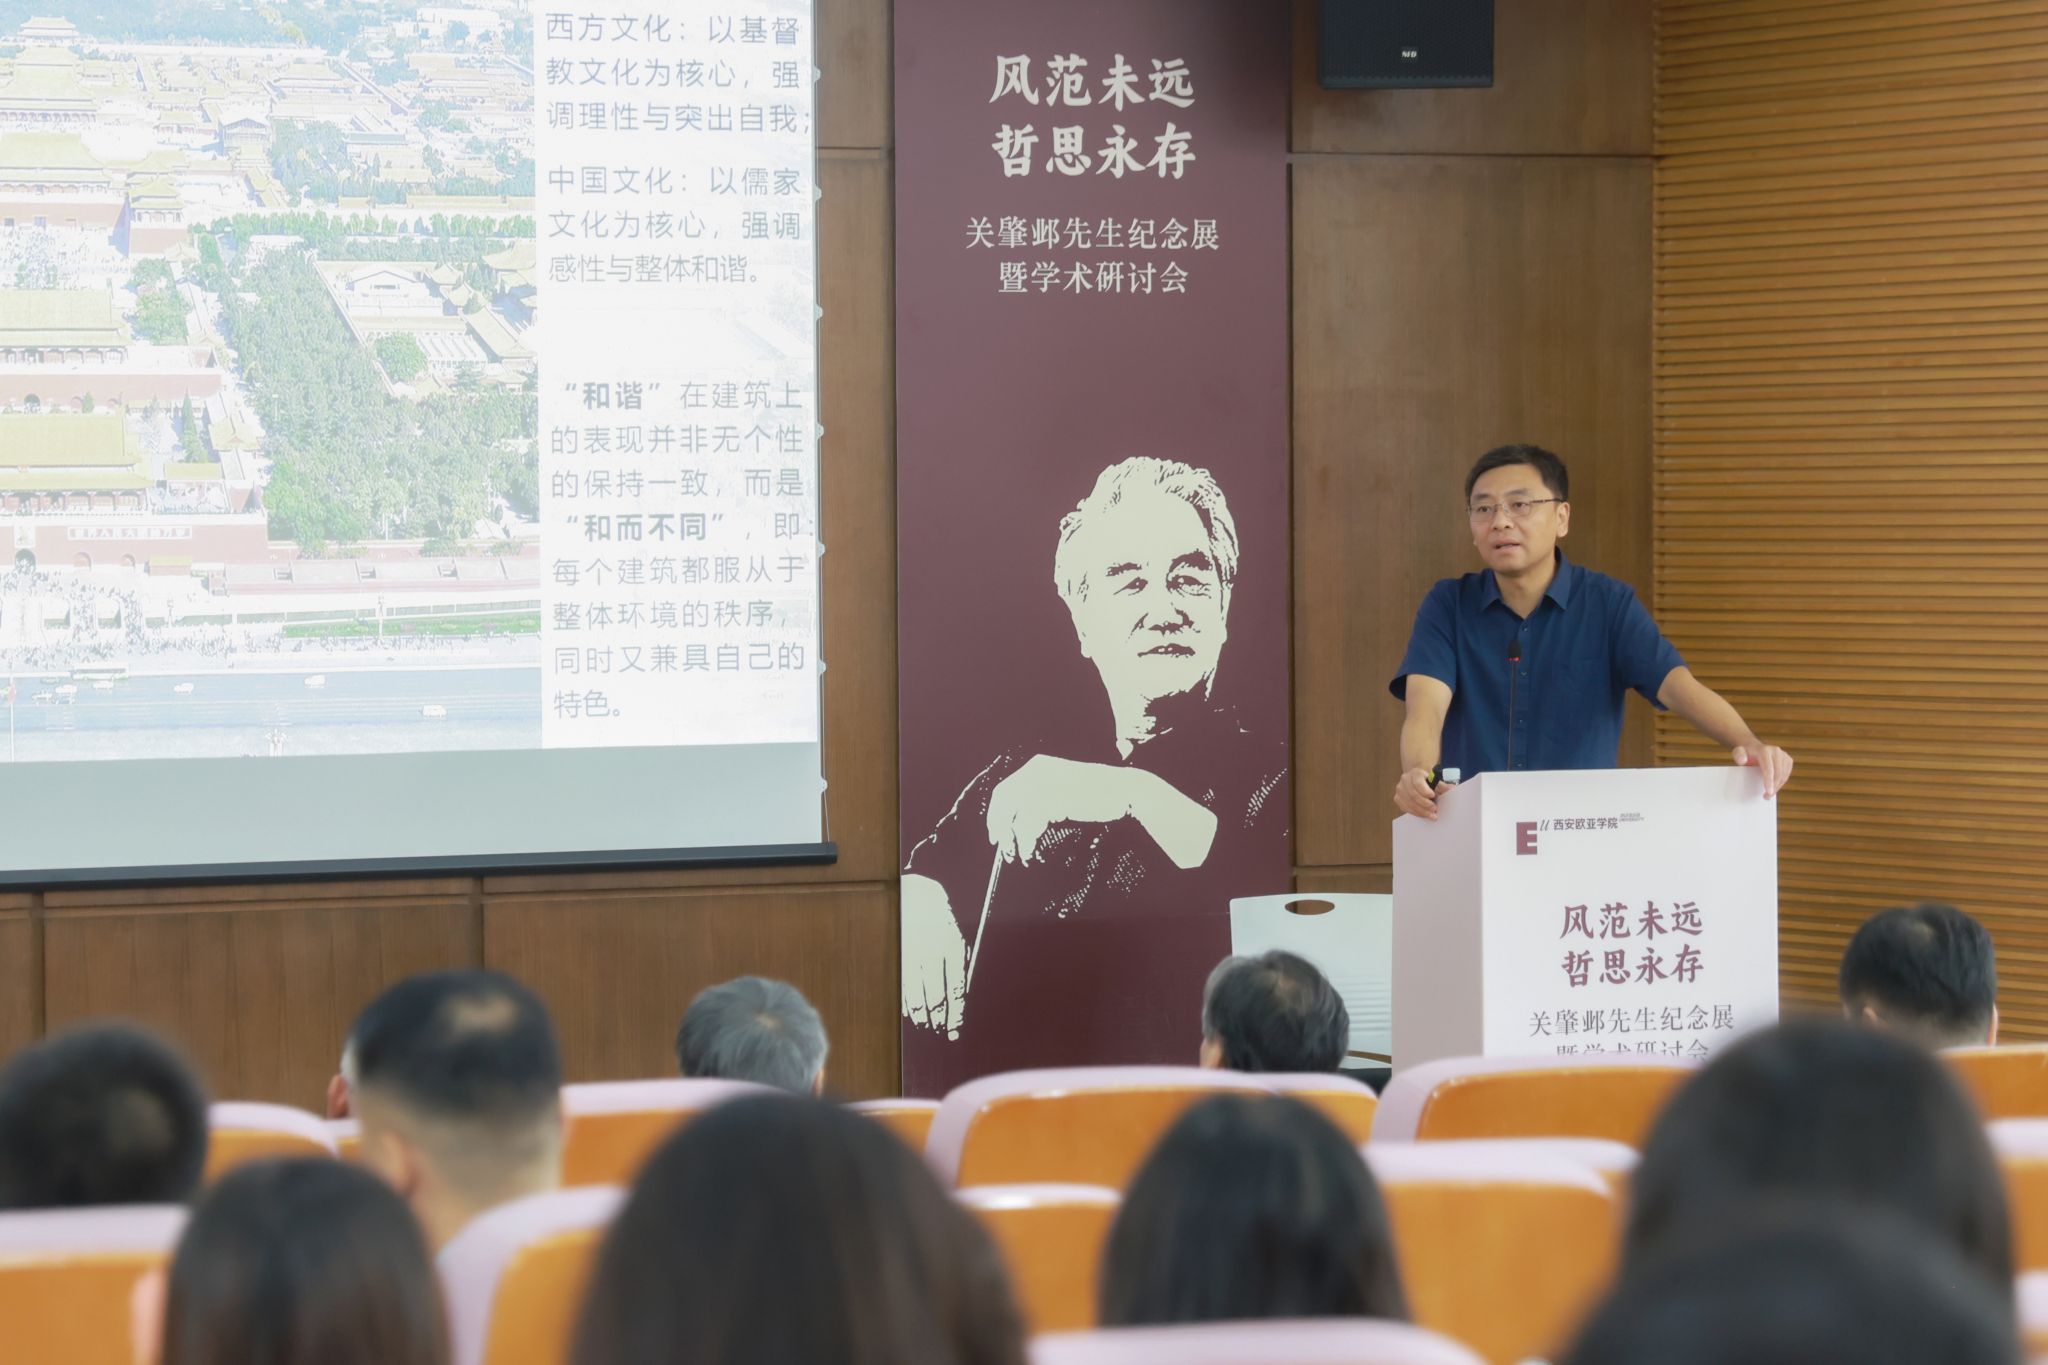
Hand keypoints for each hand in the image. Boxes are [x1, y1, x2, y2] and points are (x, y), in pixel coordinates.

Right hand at [900, 873, 966, 1038]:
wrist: (915, 894)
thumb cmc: (940, 922)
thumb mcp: (954, 939)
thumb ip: (956, 968)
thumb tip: (956, 1001)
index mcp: (952, 947)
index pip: (955, 989)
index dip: (955, 1013)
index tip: (954, 1029)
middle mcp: (932, 950)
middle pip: (935, 995)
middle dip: (937, 1017)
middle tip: (938, 1029)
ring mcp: (911, 952)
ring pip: (915, 993)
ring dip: (920, 1013)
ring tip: (924, 1023)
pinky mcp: (895, 953)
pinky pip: (900, 984)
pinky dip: (905, 1001)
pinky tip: (910, 1010)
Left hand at [985, 755, 1145, 864]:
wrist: (1123, 790)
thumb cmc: (1095, 793)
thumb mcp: (1061, 788)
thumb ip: (1040, 797)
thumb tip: (1016, 822)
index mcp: (1037, 765)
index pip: (1004, 788)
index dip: (996, 813)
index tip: (995, 833)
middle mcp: (1037, 770)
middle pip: (1004, 799)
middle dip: (1000, 825)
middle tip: (1001, 845)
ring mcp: (1045, 783)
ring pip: (1016, 814)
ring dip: (1015, 837)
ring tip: (1021, 853)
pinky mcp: (1055, 798)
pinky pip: (1030, 822)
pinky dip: (1027, 838)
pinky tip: (1029, 849)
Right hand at [1394, 766, 1452, 819]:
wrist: (1416, 779)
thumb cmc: (1427, 781)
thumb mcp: (1435, 779)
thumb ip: (1442, 785)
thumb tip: (1451, 789)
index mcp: (1415, 773)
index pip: (1418, 783)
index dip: (1425, 791)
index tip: (1433, 796)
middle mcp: (1405, 780)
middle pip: (1414, 795)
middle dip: (1425, 804)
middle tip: (1435, 809)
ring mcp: (1400, 790)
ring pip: (1410, 803)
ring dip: (1422, 811)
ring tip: (1432, 815)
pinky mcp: (1397, 798)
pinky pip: (1406, 808)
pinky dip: (1416, 813)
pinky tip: (1424, 815)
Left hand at [1733, 743, 1792, 797]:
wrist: (1754, 748)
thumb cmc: (1745, 753)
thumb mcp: (1738, 752)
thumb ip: (1738, 756)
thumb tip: (1742, 761)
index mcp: (1765, 750)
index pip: (1769, 768)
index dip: (1769, 781)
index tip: (1768, 792)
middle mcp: (1776, 751)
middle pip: (1778, 773)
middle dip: (1774, 787)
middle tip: (1767, 797)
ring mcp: (1783, 755)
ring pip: (1784, 775)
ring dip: (1778, 786)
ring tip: (1769, 794)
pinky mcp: (1788, 759)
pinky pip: (1787, 774)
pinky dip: (1782, 782)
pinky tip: (1775, 787)